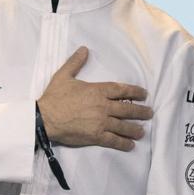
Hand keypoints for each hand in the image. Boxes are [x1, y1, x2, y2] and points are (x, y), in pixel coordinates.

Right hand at [37, 47, 151, 150]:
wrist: (45, 118)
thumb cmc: (54, 97)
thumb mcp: (63, 76)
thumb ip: (75, 62)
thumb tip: (84, 49)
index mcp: (97, 91)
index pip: (122, 90)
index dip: (135, 92)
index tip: (144, 94)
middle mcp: (103, 106)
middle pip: (127, 109)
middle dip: (141, 111)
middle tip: (149, 113)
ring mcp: (101, 122)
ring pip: (123, 126)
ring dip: (135, 128)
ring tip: (142, 130)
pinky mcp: (96, 136)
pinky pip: (114, 140)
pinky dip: (124, 143)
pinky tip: (131, 145)